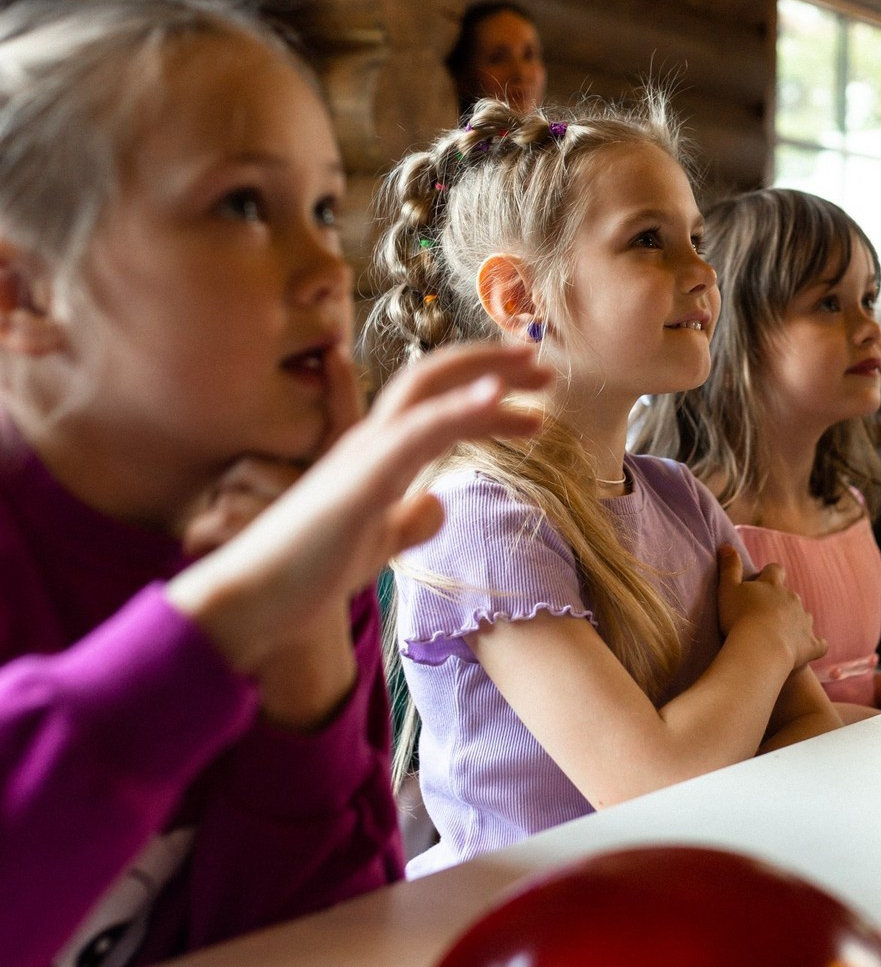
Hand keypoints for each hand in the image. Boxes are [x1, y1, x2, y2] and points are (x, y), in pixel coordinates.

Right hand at [167, 342, 550, 681]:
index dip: (481, 387)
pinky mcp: (361, 477)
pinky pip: (416, 428)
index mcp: (374, 454)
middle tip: (545, 366)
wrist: (248, 603)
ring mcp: (362, 453)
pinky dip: (458, 406)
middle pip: (435, 378)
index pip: (434, 402)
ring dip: (488, 375)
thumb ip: (405, 521)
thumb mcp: (373, 545)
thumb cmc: (302, 573)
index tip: (529, 394)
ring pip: (429, 391)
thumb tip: (438, 504)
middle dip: (492, 364)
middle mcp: (369, 440)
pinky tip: (496, 395)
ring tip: (539, 373)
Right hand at [716, 546, 826, 670]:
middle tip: (765, 614)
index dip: (770, 574)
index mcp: (773, 585)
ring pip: (804, 617)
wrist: (761, 648)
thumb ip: (729, 567)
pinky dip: (815, 646)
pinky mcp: (811, 644)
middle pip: (790, 595)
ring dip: (795, 623)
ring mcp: (804, 621)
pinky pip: (819, 644)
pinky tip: (809, 650)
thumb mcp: (727, 589)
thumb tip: (727, 546)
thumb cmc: (740, 617)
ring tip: (781, 635)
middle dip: (782, 602)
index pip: (775, 570)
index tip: (762, 581)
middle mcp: (792, 599)